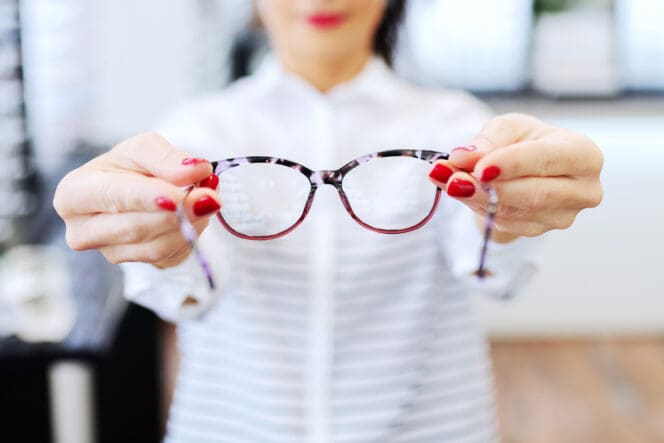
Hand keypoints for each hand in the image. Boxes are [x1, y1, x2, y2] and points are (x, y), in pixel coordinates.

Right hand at [53, 133, 221, 267]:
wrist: (133, 190)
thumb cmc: (130, 167)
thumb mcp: (144, 149)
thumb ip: (167, 158)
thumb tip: (197, 170)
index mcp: (74, 194)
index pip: (112, 196)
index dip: (145, 198)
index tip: (176, 197)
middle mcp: (83, 230)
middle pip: (135, 228)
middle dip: (177, 213)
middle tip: (210, 198)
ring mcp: (108, 252)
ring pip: (155, 247)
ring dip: (189, 225)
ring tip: (207, 200)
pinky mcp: (135, 264)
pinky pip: (167, 256)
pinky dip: (188, 235)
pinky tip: (196, 216)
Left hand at [429, 113, 603, 241]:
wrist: (528, 169)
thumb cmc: (525, 142)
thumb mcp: (508, 128)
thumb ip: (487, 141)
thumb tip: (462, 158)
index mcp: (583, 154)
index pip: (548, 159)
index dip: (512, 164)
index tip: (479, 167)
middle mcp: (582, 189)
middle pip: (534, 193)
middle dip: (489, 187)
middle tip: (452, 178)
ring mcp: (563, 216)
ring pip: (515, 212)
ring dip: (476, 198)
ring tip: (448, 181)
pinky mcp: (540, 230)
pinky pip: (505, 223)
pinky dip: (479, 207)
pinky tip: (461, 192)